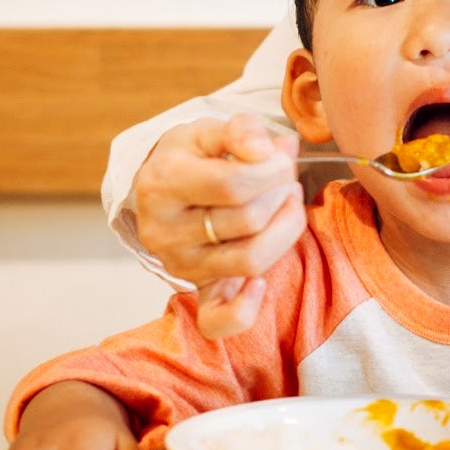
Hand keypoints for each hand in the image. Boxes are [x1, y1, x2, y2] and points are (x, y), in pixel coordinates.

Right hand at [131, 113, 303, 293]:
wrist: (164, 187)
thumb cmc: (194, 157)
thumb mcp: (210, 130)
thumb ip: (242, 130)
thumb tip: (271, 149)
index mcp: (163, 183)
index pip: (233, 184)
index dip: (273, 171)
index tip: (282, 160)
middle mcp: (164, 230)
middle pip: (248, 221)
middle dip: (282, 194)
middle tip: (286, 179)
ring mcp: (178, 264)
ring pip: (250, 261)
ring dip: (285, 231)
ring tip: (286, 206)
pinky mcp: (194, 290)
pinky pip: (218, 320)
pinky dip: (246, 307)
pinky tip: (261, 282)